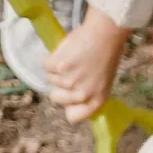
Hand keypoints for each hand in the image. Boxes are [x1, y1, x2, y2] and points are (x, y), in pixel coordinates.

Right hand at [43, 7, 130, 123]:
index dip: (69, 107)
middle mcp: (82, 94)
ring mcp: (69, 81)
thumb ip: (89, 92)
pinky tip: (66, 52)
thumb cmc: (107, 55)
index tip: (69, 99)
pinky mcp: (57, 66)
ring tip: (73, 58)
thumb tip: (73, 100)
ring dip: (57, 69)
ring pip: (50, 79)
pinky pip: (45, 65)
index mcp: (96, 100)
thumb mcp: (103, 81)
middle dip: (58, 85)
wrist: (105, 35)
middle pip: (56, 98)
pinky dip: (51, 58)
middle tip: (69, 72)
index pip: (74, 117)